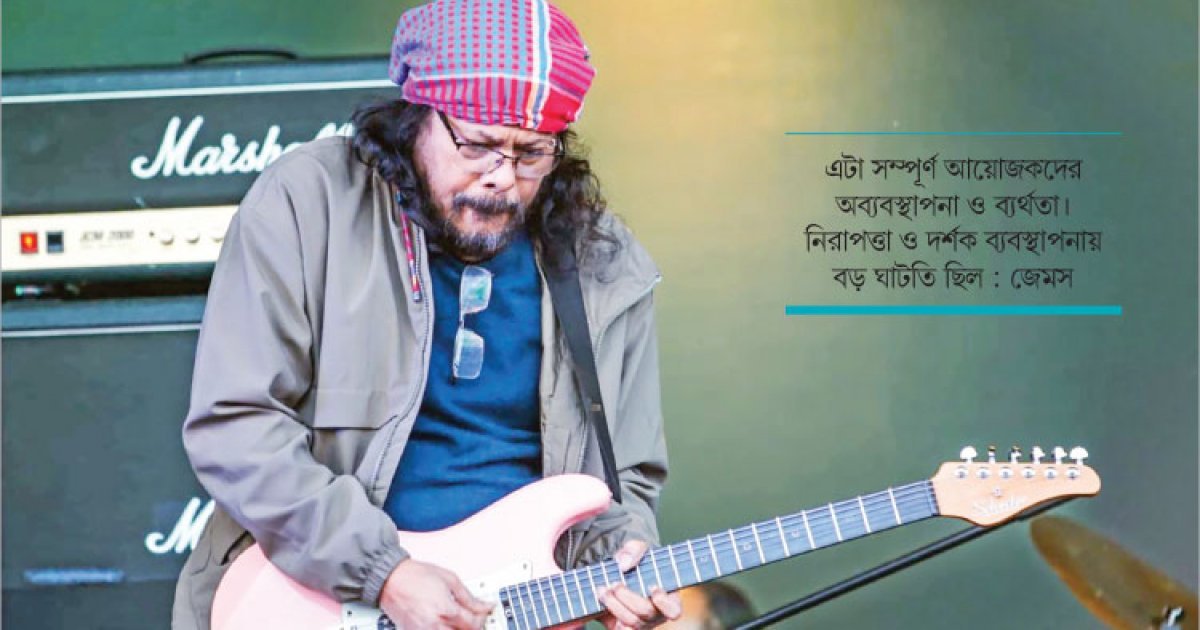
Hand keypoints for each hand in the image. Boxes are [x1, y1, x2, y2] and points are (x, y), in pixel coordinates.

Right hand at [379, 558, 493, 628]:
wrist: (390, 579)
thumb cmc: (414, 575)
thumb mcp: (449, 579)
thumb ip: (469, 597)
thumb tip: (484, 605)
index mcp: (445, 610)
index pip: (473, 624)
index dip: (482, 617)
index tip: (484, 610)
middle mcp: (434, 625)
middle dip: (472, 626)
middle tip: (472, 616)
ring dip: (457, 629)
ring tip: (457, 620)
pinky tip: (443, 622)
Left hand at [597, 540, 682, 629]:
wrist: (620, 571)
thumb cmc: (637, 561)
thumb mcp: (638, 547)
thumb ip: (634, 550)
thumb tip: (624, 565)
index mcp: (668, 598)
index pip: (673, 610)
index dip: (664, 602)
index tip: (652, 586)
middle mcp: (656, 614)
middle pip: (646, 612)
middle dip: (628, 597)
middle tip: (615, 584)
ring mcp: (641, 623)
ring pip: (630, 622)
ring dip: (614, 605)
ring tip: (602, 590)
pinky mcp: (625, 626)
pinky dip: (611, 617)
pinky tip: (603, 603)